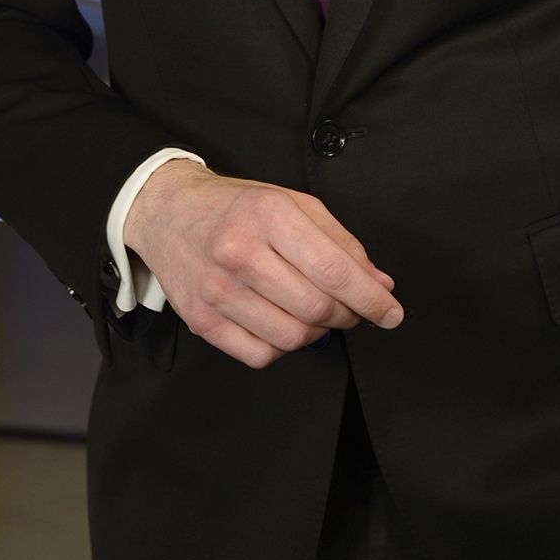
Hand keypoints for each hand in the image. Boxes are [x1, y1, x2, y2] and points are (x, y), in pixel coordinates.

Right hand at [122, 162, 404, 368]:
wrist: (167, 211)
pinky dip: (281, 347)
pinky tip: (280, 322)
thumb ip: (340, 242)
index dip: (371, 299)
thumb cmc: (236, 206)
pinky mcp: (202, 320)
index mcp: (270, 215)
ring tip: (312, 312)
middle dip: (346, 315)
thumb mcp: (292, 203)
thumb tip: (379, 283)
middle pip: (316, 308)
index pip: (334, 270)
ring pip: (291, 337)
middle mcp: (241, 252)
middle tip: (350, 309)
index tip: (391, 313)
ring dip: (315, 332)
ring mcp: (218, 290)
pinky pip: (260, 355)